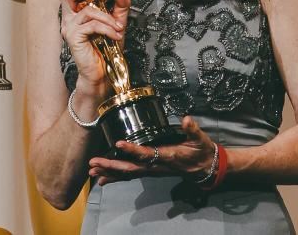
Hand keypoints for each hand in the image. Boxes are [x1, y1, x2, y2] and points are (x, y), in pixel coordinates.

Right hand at [53, 0, 130, 93]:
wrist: (104, 71)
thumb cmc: (107, 47)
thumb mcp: (117, 21)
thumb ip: (119, 4)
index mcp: (76, 12)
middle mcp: (68, 18)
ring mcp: (69, 28)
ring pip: (86, 10)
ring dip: (106, 17)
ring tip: (118, 27)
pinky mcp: (73, 37)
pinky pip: (91, 24)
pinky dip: (107, 27)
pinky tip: (115, 35)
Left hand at [87, 116, 216, 185]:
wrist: (205, 168)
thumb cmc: (201, 151)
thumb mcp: (201, 139)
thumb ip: (193, 130)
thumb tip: (187, 119)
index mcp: (168, 156)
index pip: (148, 154)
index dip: (133, 150)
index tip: (118, 144)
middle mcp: (158, 166)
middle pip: (132, 168)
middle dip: (112, 166)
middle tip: (94, 163)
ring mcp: (153, 170)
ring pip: (129, 174)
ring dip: (110, 172)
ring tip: (92, 172)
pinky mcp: (151, 171)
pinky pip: (131, 176)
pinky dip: (116, 177)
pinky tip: (103, 179)